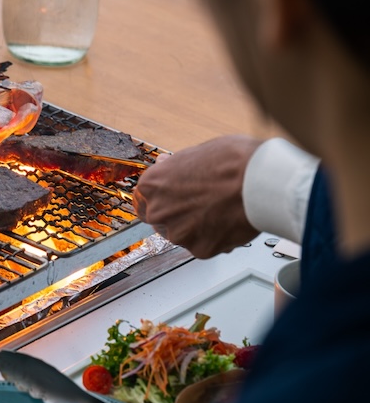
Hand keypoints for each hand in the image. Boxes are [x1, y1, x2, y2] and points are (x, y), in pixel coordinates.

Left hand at [133, 135, 261, 258]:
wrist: (260, 180)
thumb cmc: (232, 161)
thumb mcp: (195, 153)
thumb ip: (174, 167)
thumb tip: (164, 165)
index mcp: (151, 185)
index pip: (142, 201)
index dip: (159, 200)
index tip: (169, 200)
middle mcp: (159, 212)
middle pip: (160, 221)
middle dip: (177, 215)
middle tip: (200, 204)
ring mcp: (178, 233)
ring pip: (182, 235)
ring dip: (196, 227)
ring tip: (220, 209)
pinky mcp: (200, 250)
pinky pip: (204, 246)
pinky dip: (215, 238)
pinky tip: (229, 221)